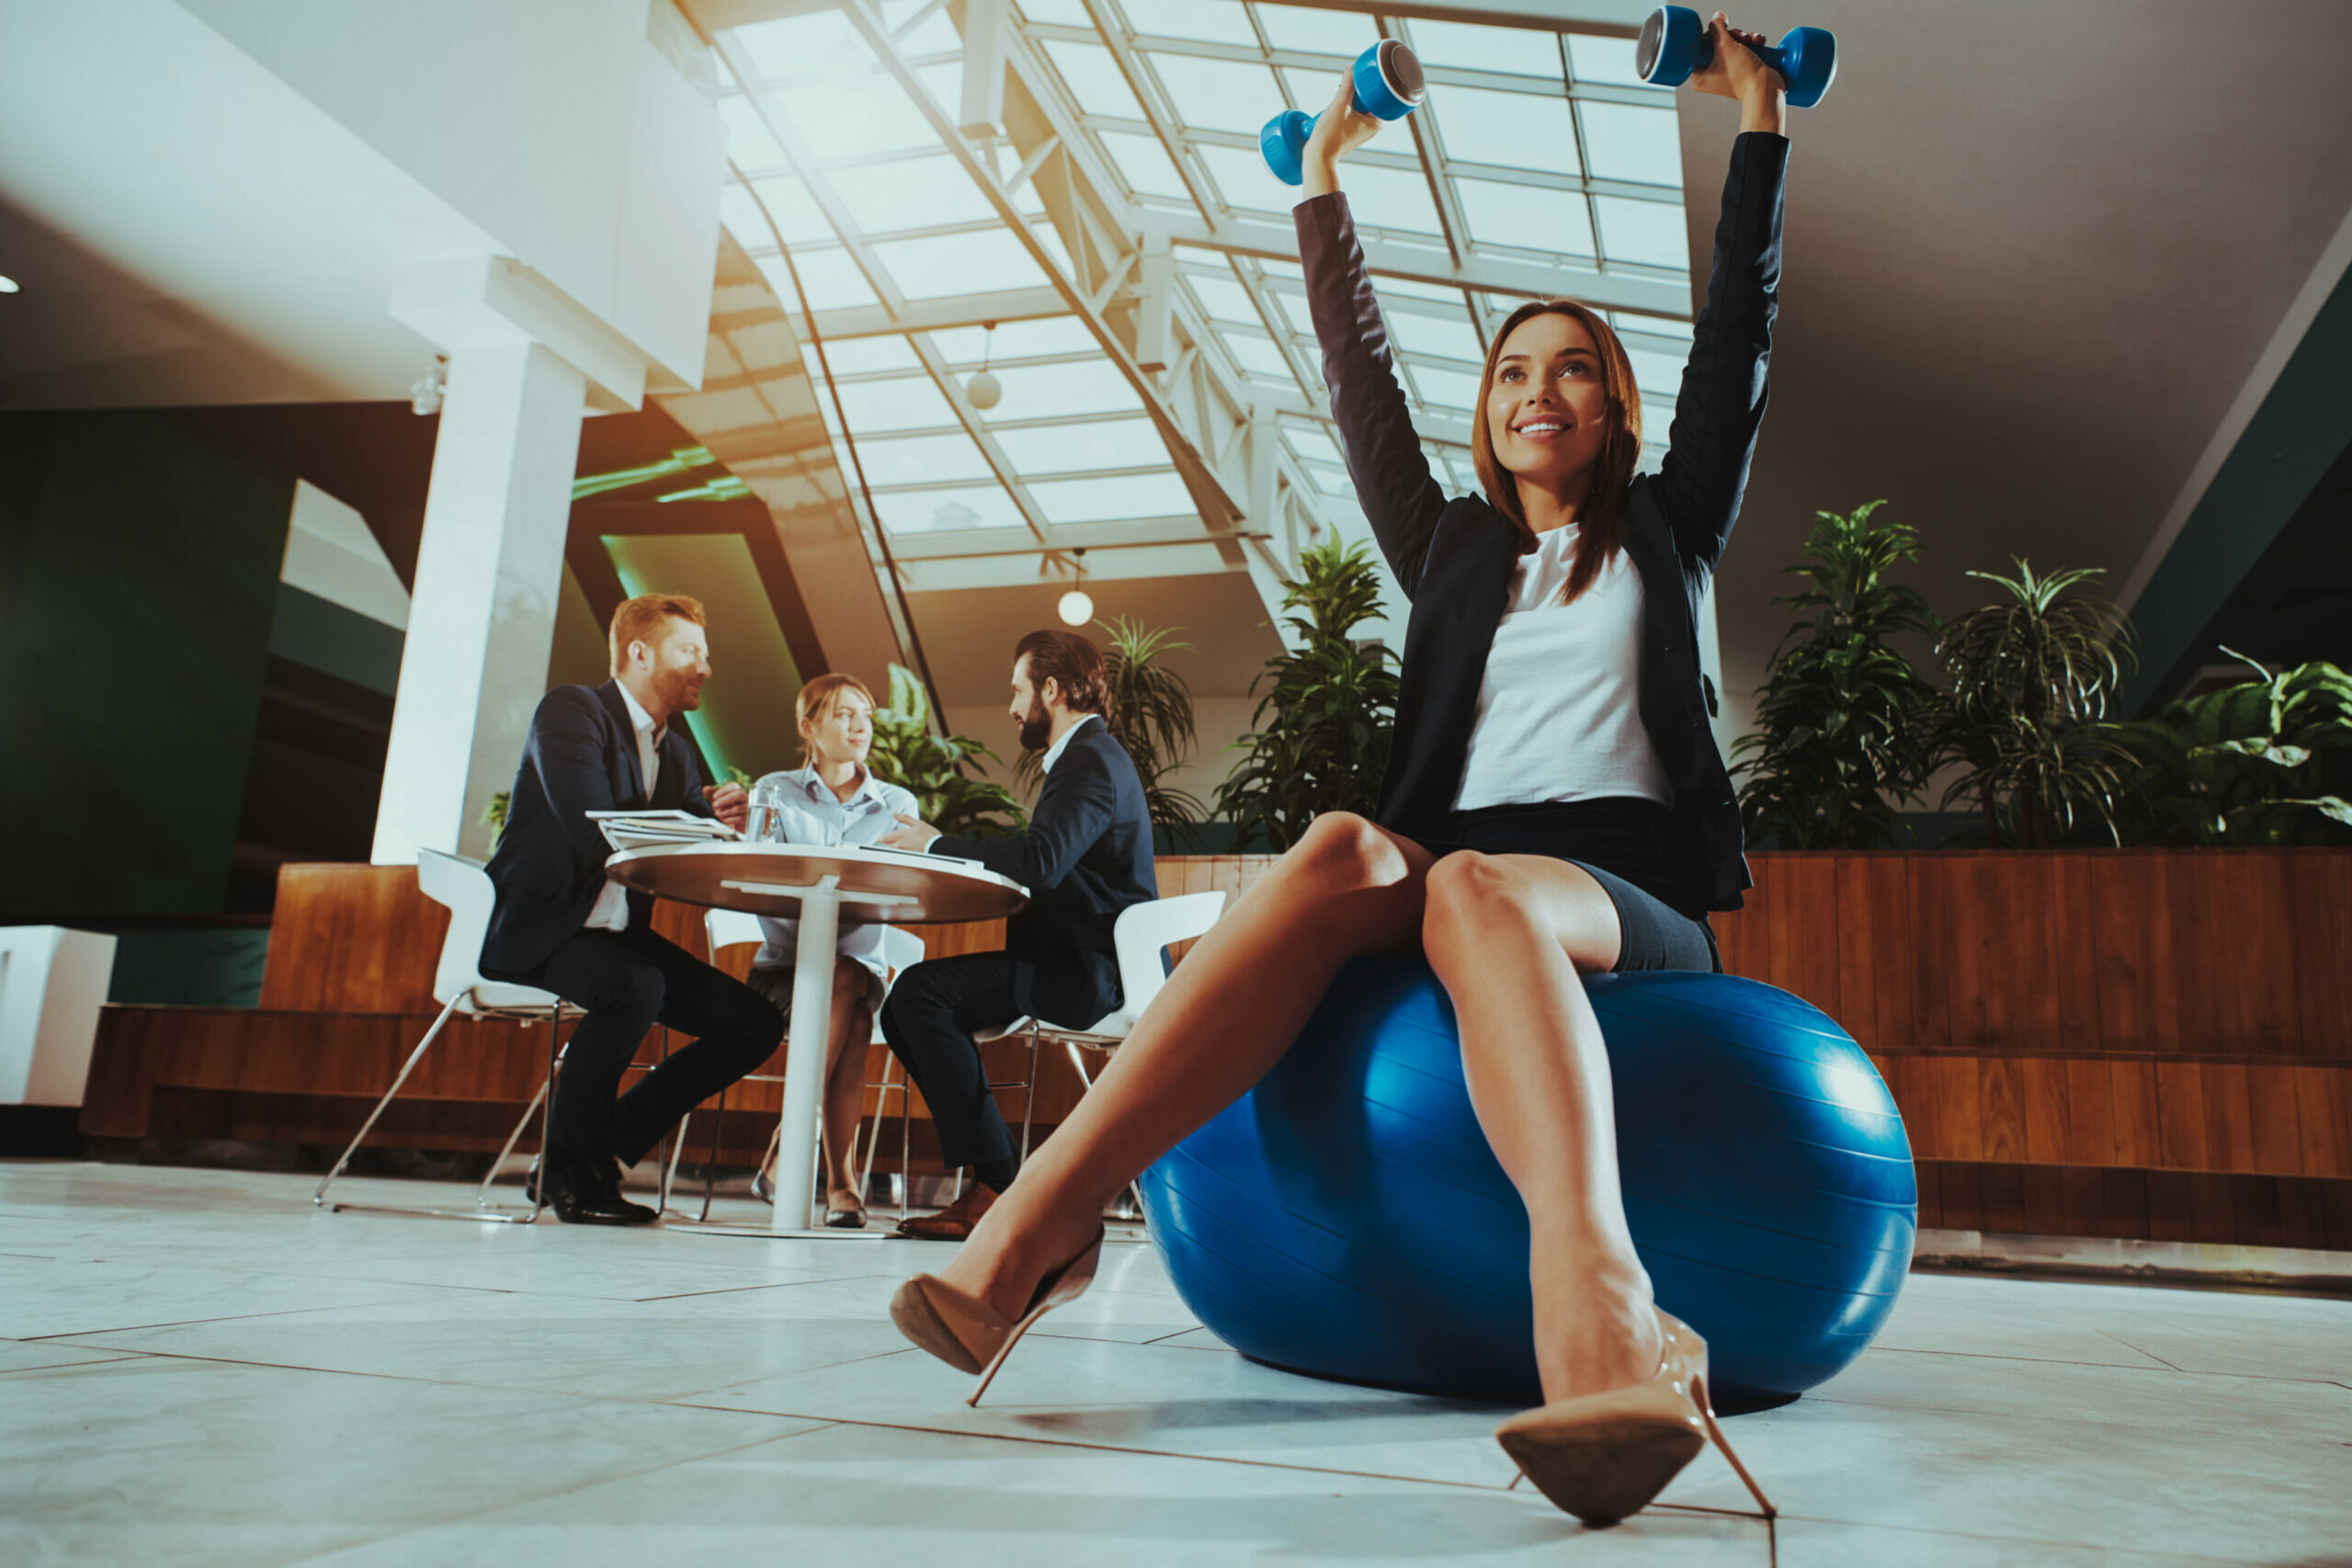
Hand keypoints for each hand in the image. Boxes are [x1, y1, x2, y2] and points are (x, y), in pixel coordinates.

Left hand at [705, 781, 748, 831]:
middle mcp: (746, 799)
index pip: (734, 786)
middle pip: (739, 795)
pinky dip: (729, 819)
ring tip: (718, 813)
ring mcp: (749, 808)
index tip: (714, 796)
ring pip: (738, 808)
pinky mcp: (749, 819)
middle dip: (725, 799)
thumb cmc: (729, 810)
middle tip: (715, 805)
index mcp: (739, 792)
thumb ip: (712, 795)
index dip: (723, 790)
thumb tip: (705, 789)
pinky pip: (739, 818)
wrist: (738, 824)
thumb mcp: (719, 802)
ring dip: (725, 811)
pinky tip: (725, 820)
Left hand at [876, 812, 940, 852]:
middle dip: (887, 844)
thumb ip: (904, 819)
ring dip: (892, 850)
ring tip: (895, 849)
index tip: (879, 839)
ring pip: (893, 852)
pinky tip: (904, 854)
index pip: (886, 838)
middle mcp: (900, 846)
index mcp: (901, 835)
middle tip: (886, 843)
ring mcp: (903, 854)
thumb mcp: (918, 823)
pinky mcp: (908, 860)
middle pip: (888, 846)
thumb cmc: (929, 835)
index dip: (881, 838)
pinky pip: (900, 857)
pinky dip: (899, 855)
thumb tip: (894, 814)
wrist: (938, 849)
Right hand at [1300, 72, 1381, 198]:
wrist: (1317, 157)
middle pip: (1368, 98)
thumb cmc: (1330, 135)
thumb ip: (1347, 84)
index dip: (1368, 83)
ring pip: (1358, 104)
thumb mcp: (1340, 104)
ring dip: (1350, 96)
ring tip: (1339, 92)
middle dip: (1357, 88)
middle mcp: (1371, 127)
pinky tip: (1335, 102)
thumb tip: (1352, 67)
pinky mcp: (1350, 131)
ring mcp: (1360, 130)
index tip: (1358, 76)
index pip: (1378, 95)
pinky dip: (1345, 104)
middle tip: (1346, 82)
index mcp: (1376, 122)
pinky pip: (1351, 112)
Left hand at [1688, 12, 1784, 128]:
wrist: (1766, 88)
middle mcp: (1711, 76)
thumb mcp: (1725, 45)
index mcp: (1699, 76)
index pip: (1699, 47)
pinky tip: (1759, 42)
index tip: (1723, 35)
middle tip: (1740, 37)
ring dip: (1744, 37)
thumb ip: (1717, 27)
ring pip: (1732, 44)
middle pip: (1717, 43)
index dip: (1712, 35)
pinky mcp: (1742, 70)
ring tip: (1752, 41)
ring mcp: (1727, 73)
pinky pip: (1743, 50)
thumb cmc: (1742, 73)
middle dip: (1732, 35)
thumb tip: (1717, 16)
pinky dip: (1751, 44)